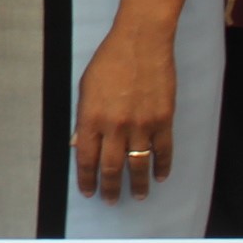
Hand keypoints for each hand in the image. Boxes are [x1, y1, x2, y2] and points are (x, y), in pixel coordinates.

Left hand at [72, 18, 177, 199]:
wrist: (141, 42)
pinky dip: (162, 166)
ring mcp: (141, 124)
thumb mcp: (86, 88)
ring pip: (138, 164)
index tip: (88, 192)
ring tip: (137, 196)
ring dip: (138, 184)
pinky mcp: (162, 119)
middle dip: (110, 188)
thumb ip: (83, 120)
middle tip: (110, 201)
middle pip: (111, 168)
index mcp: (91, 118)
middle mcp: (115, 126)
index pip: (86, 159)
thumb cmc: (109, 61)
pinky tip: (159, 176)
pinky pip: (163, 150)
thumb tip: (78, 145)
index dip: (87, 179)